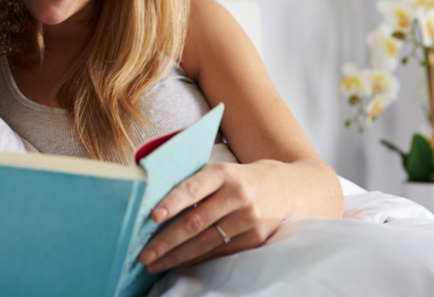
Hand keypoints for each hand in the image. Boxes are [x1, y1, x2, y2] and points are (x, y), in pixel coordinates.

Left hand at [138, 161, 287, 272]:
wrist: (289, 188)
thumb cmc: (242, 178)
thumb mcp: (223, 170)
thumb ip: (195, 183)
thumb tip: (155, 201)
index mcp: (224, 173)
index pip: (194, 187)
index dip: (173, 202)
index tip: (153, 217)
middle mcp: (238, 195)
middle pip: (196, 222)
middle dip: (167, 241)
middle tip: (144, 254)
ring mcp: (249, 219)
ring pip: (206, 242)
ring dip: (177, 256)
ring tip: (155, 263)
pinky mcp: (255, 238)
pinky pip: (220, 252)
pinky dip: (197, 259)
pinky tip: (180, 263)